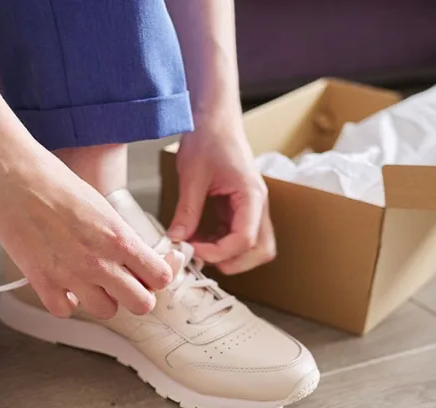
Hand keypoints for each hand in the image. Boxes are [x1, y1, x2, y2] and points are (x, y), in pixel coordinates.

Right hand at [0, 153, 173, 319]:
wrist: (15, 179)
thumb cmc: (55, 184)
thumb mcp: (102, 207)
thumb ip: (120, 237)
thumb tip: (134, 257)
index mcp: (120, 238)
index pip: (160, 277)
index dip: (157, 276)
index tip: (149, 272)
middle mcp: (100, 261)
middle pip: (141, 304)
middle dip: (136, 295)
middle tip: (124, 284)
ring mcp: (71, 275)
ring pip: (106, 312)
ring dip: (102, 300)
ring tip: (91, 283)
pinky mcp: (43, 282)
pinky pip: (65, 311)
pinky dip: (66, 303)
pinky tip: (64, 287)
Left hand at [168, 128, 275, 274]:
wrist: (214, 117)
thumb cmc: (208, 138)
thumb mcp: (192, 176)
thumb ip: (187, 211)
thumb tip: (176, 240)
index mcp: (251, 196)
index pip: (245, 240)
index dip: (218, 252)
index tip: (192, 250)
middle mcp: (257, 205)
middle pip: (259, 250)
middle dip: (232, 262)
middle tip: (200, 257)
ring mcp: (250, 207)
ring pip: (252, 246)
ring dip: (227, 254)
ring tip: (196, 247)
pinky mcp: (239, 207)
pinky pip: (237, 234)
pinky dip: (220, 243)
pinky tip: (197, 237)